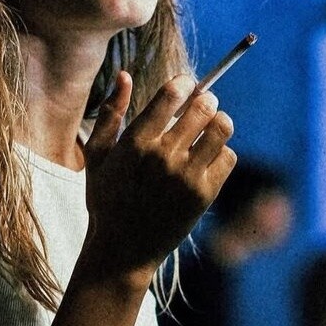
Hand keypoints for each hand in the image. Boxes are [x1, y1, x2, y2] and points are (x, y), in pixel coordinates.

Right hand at [83, 71, 235, 279]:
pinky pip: (228, 157)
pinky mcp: (204, 194)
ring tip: (209, 129)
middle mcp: (164, 156)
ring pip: (222, 128)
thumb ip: (110, 113)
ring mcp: (186, 176)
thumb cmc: (106, 200)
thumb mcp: (97, 156)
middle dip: (206, 101)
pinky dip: (221, 153)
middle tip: (202, 106)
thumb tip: (125, 75)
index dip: (185, 83)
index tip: (185, 88)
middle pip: (204, 106)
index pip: (173, 93)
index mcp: (136, 141)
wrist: (122, 250)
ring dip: (219, 123)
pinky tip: (207, 159)